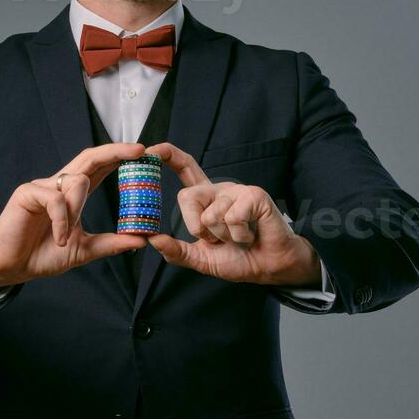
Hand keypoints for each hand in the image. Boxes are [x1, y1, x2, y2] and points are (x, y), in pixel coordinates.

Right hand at [0, 143, 148, 288]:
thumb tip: (143, 240)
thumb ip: (111, 243)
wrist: (12, 267)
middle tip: (138, 151)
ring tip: (67, 237)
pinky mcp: (27, 193)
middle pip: (90, 158)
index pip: (100, 168)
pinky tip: (59, 238)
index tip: (143, 154)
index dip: (119, 158)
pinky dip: (62, 221)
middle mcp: (59, 185)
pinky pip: (56, 200)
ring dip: (78, 210)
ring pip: (76, 181)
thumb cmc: (42, 255)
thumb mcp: (85, 250)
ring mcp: (43, 186)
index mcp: (73, 194)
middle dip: (115, 151)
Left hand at [142, 142, 320, 286]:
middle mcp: (219, 190)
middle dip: (197, 228)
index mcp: (205, 199)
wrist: (268, 267)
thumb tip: (152, 239)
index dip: (168, 155)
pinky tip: (251, 234)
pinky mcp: (254, 195)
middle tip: (218, 239)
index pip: (185, 168)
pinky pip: (232, 217)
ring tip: (239, 237)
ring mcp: (237, 190)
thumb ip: (176, 251)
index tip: (150, 151)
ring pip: (210, 214)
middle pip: (186, 197)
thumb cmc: (238, 258)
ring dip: (223, 236)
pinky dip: (240, 235)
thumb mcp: (200, 258)